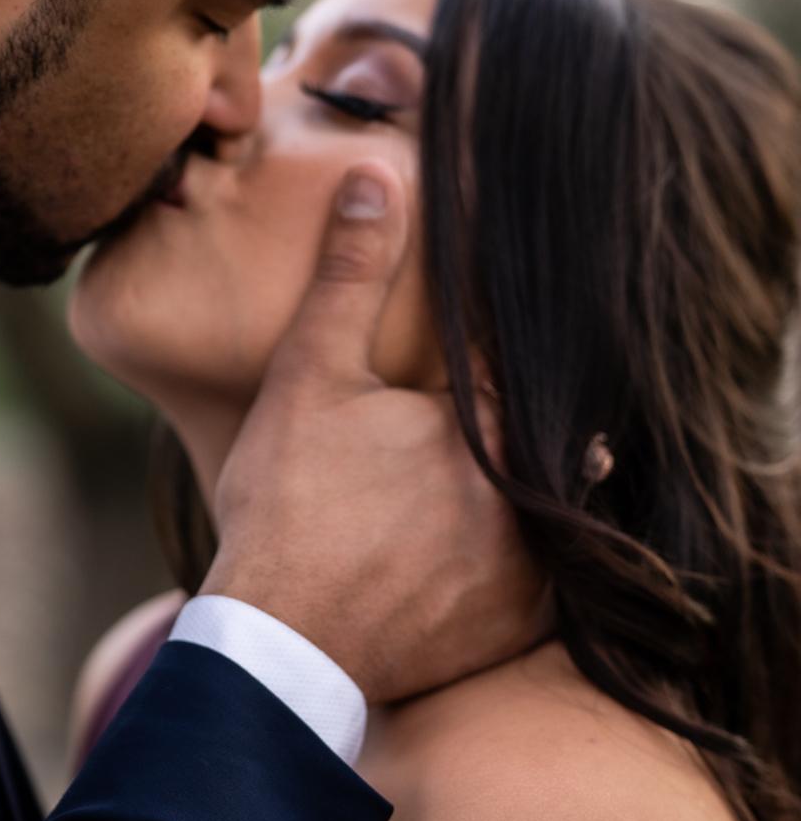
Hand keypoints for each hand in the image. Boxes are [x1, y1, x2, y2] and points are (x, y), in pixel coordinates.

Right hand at [202, 164, 547, 705]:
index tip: (451, 364)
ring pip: (541, 506)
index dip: (483, 354)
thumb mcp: (310, 376)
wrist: (278, 646)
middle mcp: (533, 494)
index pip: (516, 361)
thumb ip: (351, 276)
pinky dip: (507, 560)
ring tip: (440, 492)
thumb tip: (377, 174)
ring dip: (511, 491)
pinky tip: (450, 551)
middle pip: (536, 436)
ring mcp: (532, 568)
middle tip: (432, 439)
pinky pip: (535, 580)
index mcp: (494, 423)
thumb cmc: (289, 505)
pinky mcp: (516, 626)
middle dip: (500, 425)